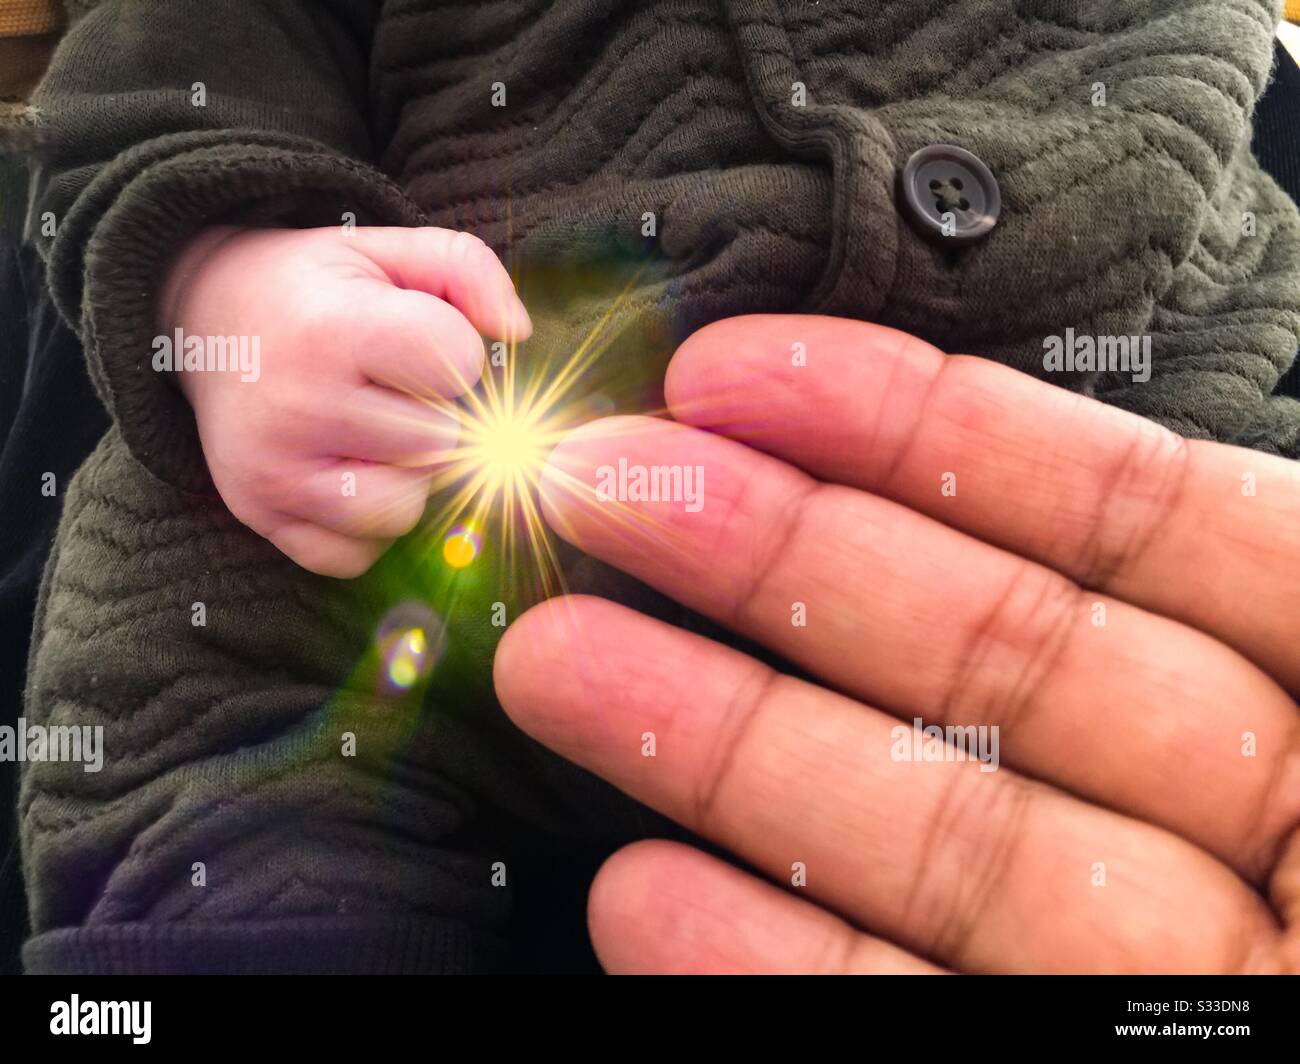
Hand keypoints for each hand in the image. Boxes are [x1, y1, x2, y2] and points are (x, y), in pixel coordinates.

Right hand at [159, 224, 529, 576]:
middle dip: (434, 416)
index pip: (455, 364)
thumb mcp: (385, 248)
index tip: (421, 342)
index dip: (458, 354)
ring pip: (404, 509)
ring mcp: (274, 469)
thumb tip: (519, 332)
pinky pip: (356, 555)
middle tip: (390, 388)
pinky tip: (347, 473)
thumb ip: (467, 268)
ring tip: (373, 432)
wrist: (206, 318)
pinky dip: (366, 527)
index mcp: (334, 330)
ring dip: (407, 477)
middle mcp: (298, 406)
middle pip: (438, 443)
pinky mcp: (259, 514)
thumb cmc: (317, 289)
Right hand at [494, 314, 1299, 973]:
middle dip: (780, 564)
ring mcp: (1164, 981)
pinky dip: (776, 972)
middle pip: (991, 665)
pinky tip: (645, 901)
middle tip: (604, 492)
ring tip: (564, 668)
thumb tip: (1158, 474)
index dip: (927, 430)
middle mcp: (1276, 837)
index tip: (746, 376)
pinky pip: (915, 1028)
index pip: (1129, 522)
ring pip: (930, 839)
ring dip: (727, 754)